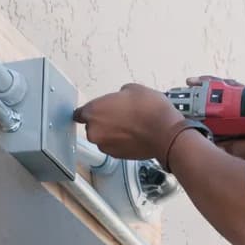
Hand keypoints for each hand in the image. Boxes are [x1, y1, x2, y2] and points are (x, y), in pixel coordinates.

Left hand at [73, 83, 189, 161]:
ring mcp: (105, 145)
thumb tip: (120, 98)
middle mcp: (94, 131)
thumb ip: (118, 95)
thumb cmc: (150, 110)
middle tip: (121, 114)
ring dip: (112, 132)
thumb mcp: (133, 89)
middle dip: (104, 120)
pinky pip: (114, 146)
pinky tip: (134, 134)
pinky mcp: (116, 155)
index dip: (89, 111)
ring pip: (104, 137)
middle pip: (93, 125)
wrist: (165, 133)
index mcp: (93, 111)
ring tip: (131, 124)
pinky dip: (120, 141)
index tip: (95, 110)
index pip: (78, 113)